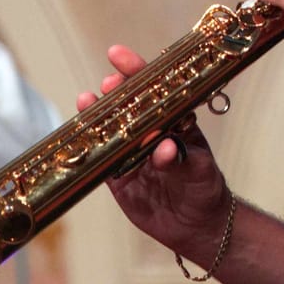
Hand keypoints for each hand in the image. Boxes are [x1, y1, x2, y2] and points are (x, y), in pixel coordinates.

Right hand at [90, 46, 232, 260]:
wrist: (197, 226)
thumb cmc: (204, 187)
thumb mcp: (200, 171)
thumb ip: (181, 159)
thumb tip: (164, 148)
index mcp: (171, 119)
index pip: (153, 88)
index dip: (135, 70)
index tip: (119, 56)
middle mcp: (147, 130)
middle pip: (125, 103)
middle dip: (115, 90)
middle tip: (110, 84)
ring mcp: (129, 152)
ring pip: (108, 128)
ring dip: (95, 114)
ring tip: (87, 101)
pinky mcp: (116, 176)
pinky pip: (99, 159)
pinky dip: (88, 148)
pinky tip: (79, 137)